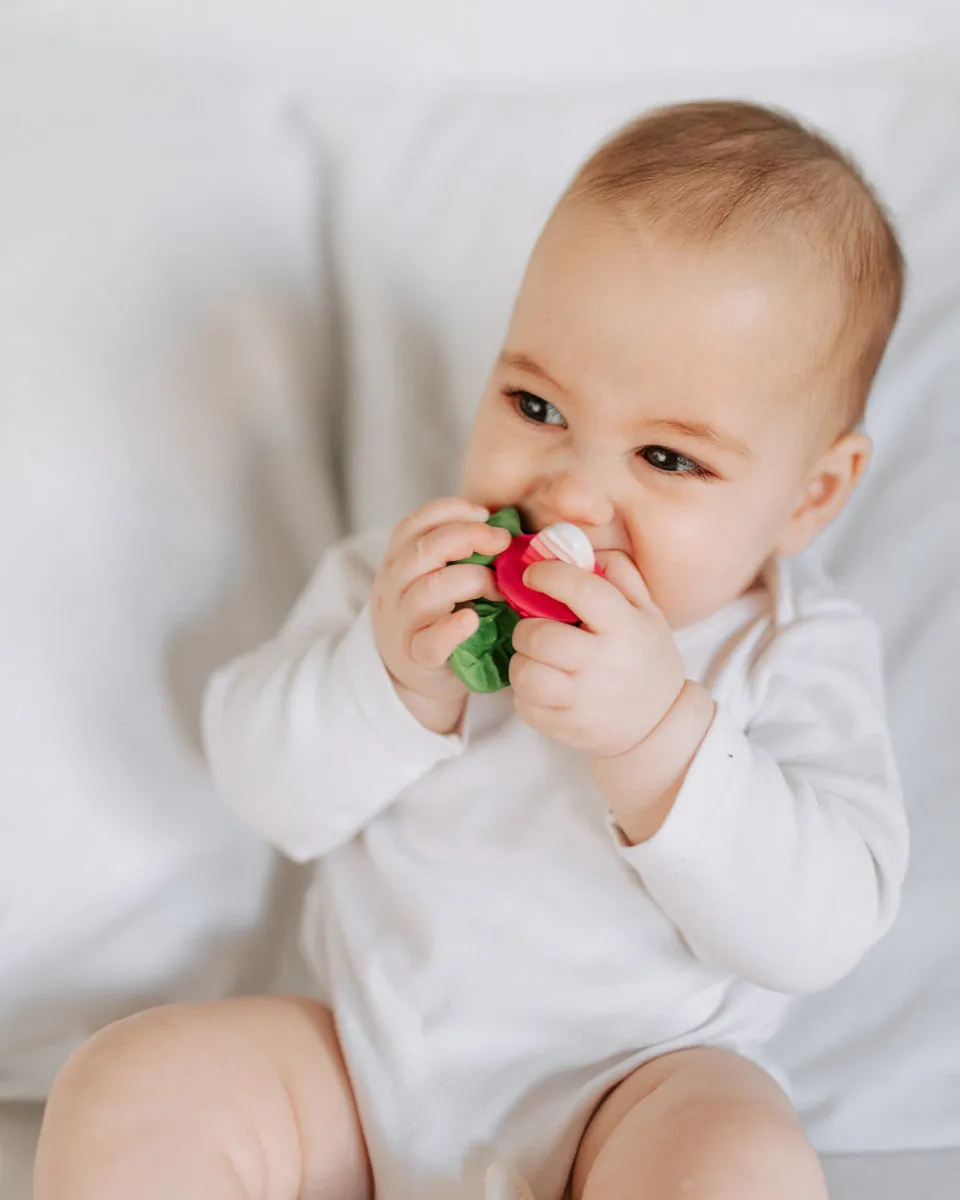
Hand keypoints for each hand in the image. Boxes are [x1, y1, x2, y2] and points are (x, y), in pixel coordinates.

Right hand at [371, 497, 510, 733]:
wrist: (415, 677)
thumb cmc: (436, 618)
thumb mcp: (434, 578)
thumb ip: (456, 553)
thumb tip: (505, 525)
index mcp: (397, 563)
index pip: (413, 524)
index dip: (450, 511)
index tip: (485, 514)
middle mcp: (392, 588)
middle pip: (421, 550)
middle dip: (467, 536)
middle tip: (502, 541)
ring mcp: (401, 623)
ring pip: (428, 590)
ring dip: (472, 580)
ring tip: (499, 588)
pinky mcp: (417, 657)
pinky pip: (432, 641)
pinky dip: (454, 628)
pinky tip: (473, 620)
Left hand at [509, 550, 686, 757]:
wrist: (658, 725)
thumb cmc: (645, 659)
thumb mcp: (647, 613)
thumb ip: (620, 575)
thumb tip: (579, 545)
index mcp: (625, 627)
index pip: (580, 589)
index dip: (549, 574)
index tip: (534, 574)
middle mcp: (604, 664)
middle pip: (539, 636)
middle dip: (526, 627)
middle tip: (534, 628)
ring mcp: (583, 700)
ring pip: (524, 672)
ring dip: (522, 661)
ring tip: (537, 659)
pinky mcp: (564, 727)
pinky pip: (523, 702)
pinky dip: (526, 692)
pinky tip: (545, 686)